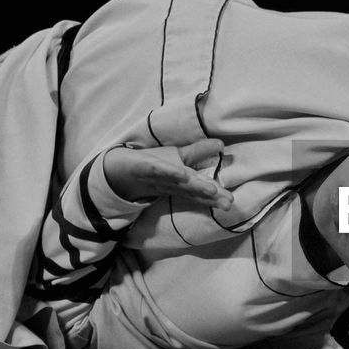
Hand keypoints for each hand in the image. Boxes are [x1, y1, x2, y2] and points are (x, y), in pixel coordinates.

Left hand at [103, 139, 234, 210]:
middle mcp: (172, 183)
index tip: (231, 203)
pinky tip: (182, 174)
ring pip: (180, 182)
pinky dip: (170, 172)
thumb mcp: (178, 156)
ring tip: (211, 190)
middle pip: (193, 190)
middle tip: (227, 203)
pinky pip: (158, 170)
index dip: (216, 197)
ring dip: (195, 186)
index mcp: (182, 183)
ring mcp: (158, 176)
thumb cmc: (151, 164)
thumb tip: (222, 144)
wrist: (117, 168)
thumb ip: (200, 151)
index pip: (201, 190)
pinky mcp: (144, 167)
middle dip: (210, 196)